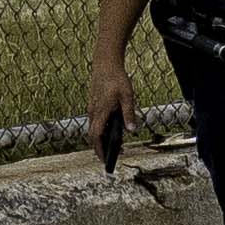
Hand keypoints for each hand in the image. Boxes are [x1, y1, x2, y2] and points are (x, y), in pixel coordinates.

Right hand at [85, 41, 135, 164]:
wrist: (105, 64)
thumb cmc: (117, 79)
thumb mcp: (127, 96)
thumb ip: (129, 114)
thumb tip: (132, 131)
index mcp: (101, 111)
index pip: (97, 136)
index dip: (99, 149)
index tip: (104, 160)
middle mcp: (93, 111)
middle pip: (93, 135)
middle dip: (99, 147)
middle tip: (108, 158)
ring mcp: (92, 108)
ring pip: (93, 128)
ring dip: (99, 138)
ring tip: (111, 147)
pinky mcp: (93, 104)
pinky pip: (94, 121)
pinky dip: (99, 129)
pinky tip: (109, 130)